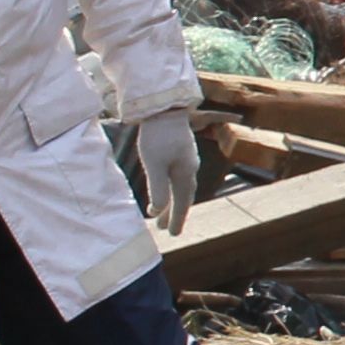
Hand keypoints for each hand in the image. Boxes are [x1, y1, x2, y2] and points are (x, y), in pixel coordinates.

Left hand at [132, 109, 201, 231]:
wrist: (165, 110)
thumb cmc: (158, 137)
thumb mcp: (154, 165)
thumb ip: (157, 189)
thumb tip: (157, 211)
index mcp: (185, 175)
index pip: (182, 203)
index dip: (177, 219)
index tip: (173, 234)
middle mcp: (190, 169)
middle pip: (183, 197)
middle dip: (175, 213)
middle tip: (166, 228)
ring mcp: (187, 160)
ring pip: (182, 187)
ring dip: (173, 201)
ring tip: (163, 212)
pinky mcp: (181, 152)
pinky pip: (179, 178)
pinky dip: (172, 189)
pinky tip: (166, 186)